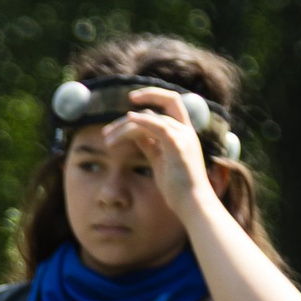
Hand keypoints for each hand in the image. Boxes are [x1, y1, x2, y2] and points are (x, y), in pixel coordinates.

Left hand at [105, 84, 213, 218]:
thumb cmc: (178, 188)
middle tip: (121, 109)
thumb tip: (134, 135)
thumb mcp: (160, 162)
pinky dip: (141, 122)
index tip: (132, 101)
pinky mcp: (178, 145)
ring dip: (125, 126)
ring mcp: (184, 137)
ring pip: (152, 117)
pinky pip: (157, 125)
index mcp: (184, 134)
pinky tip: (126, 122)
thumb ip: (150, 145)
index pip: (172, 105)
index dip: (154, 98)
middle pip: (168, 101)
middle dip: (147, 96)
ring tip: (108, 140)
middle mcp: (186, 131)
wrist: (192, 204)